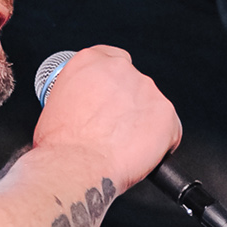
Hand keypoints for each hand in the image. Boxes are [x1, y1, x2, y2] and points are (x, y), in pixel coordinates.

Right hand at [31, 46, 180, 197]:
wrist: (76, 167)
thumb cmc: (61, 145)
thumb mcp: (56, 104)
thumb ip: (79, 94)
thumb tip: (85, 105)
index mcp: (90, 61)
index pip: (113, 59)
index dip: (114, 84)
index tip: (112, 99)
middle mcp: (120, 69)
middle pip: (133, 84)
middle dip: (128, 106)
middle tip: (114, 130)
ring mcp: (146, 89)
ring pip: (152, 106)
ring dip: (144, 123)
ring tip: (124, 146)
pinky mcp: (165, 113)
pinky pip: (170, 128)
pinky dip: (162, 141)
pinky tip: (142, 153)